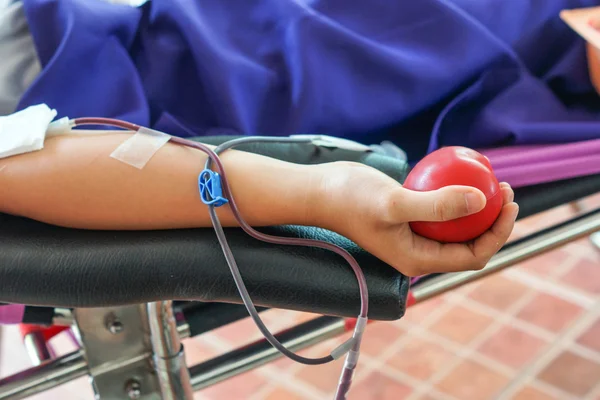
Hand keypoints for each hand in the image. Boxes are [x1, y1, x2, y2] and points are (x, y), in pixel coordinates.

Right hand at [316, 162, 518, 275]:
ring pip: (455, 225)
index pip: (472, 256)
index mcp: (418, 259)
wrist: (320, 191)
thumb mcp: (395, 203)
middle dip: (493, 220)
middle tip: (505, 188)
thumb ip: (437, 206)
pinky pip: (439, 208)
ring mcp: (413, 234)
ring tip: (491, 180)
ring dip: (477, 207)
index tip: (508, 203)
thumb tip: (482, 202)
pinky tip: (461, 173)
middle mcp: (418, 251)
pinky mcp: (407, 215)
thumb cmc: (351, 200)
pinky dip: (454, 194)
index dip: (497, 234)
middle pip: (468, 242)